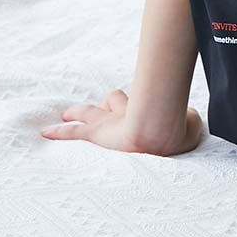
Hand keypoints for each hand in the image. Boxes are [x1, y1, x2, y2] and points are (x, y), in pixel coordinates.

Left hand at [39, 87, 203, 155]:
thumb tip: (188, 119)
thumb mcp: (191, 125)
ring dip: (81, 112)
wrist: (158, 137)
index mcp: (149, 109)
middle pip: (116, 100)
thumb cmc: (176, 131)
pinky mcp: (96, 135)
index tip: (141, 103)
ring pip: (92, 112)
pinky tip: (45, 133)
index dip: (140, 102)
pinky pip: (73, 132)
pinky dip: (59, 132)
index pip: (145, 100)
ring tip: (69, 113)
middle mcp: (128, 112)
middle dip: (112, 103)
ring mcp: (110, 123)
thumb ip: (187, 121)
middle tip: (108, 101)